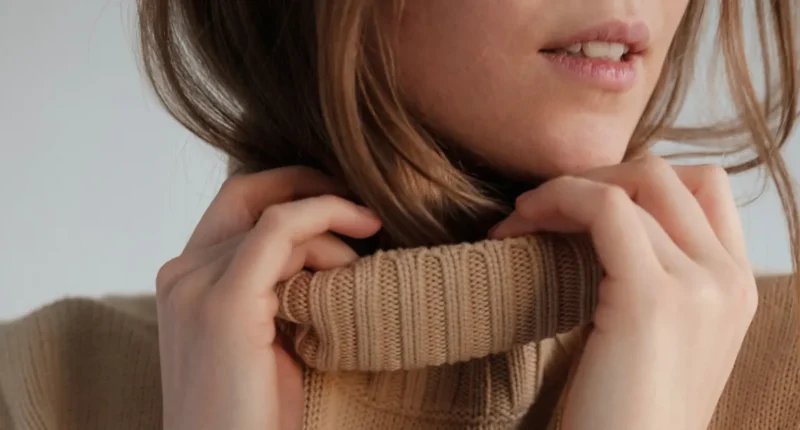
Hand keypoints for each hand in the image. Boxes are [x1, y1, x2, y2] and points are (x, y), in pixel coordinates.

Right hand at [155, 167, 380, 429]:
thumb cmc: (256, 414)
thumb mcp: (265, 337)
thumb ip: (274, 288)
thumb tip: (320, 248)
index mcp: (184, 283)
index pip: (234, 206)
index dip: (289, 189)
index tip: (343, 203)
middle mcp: (180, 276)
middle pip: (250, 198)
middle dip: (311, 189)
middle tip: (365, 212)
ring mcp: (196, 286)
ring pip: (275, 216)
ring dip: (332, 229)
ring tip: (365, 270)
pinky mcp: (224, 303)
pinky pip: (280, 228)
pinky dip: (325, 216)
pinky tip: (362, 231)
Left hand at [490, 156, 756, 429]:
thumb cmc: (622, 412)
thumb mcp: (651, 336)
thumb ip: (649, 280)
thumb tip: (593, 227)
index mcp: (734, 287)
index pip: (702, 187)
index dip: (632, 181)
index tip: (574, 206)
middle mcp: (729, 280)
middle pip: (666, 174)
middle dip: (593, 176)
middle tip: (537, 207)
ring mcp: (699, 286)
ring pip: (632, 183)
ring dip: (562, 189)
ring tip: (517, 220)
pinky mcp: (652, 298)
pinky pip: (605, 206)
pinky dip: (556, 200)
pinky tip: (517, 228)